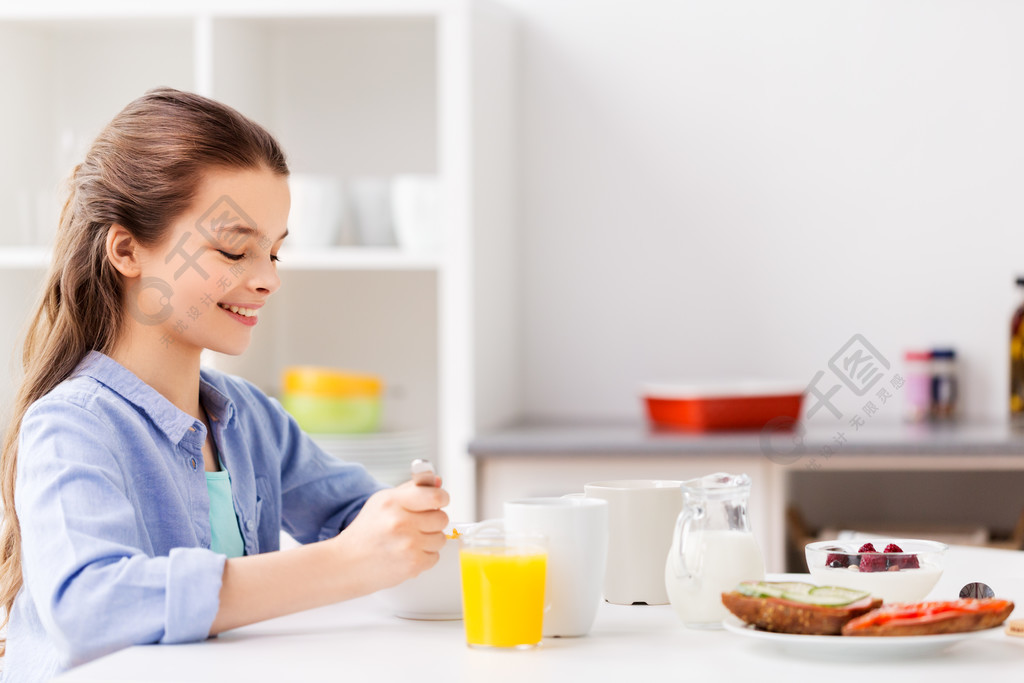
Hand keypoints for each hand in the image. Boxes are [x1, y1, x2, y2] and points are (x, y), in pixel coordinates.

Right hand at [333, 481, 449, 592]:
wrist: (347, 564)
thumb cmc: (366, 532)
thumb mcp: (383, 502)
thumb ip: (411, 489)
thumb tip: (438, 481)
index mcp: (394, 502)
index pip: (435, 496)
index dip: (442, 498)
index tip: (438, 502)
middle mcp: (401, 522)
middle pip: (442, 518)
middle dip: (433, 522)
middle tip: (417, 525)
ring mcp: (408, 544)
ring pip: (441, 538)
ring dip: (429, 541)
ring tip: (409, 541)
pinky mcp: (412, 564)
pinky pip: (435, 557)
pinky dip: (424, 557)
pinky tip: (407, 554)